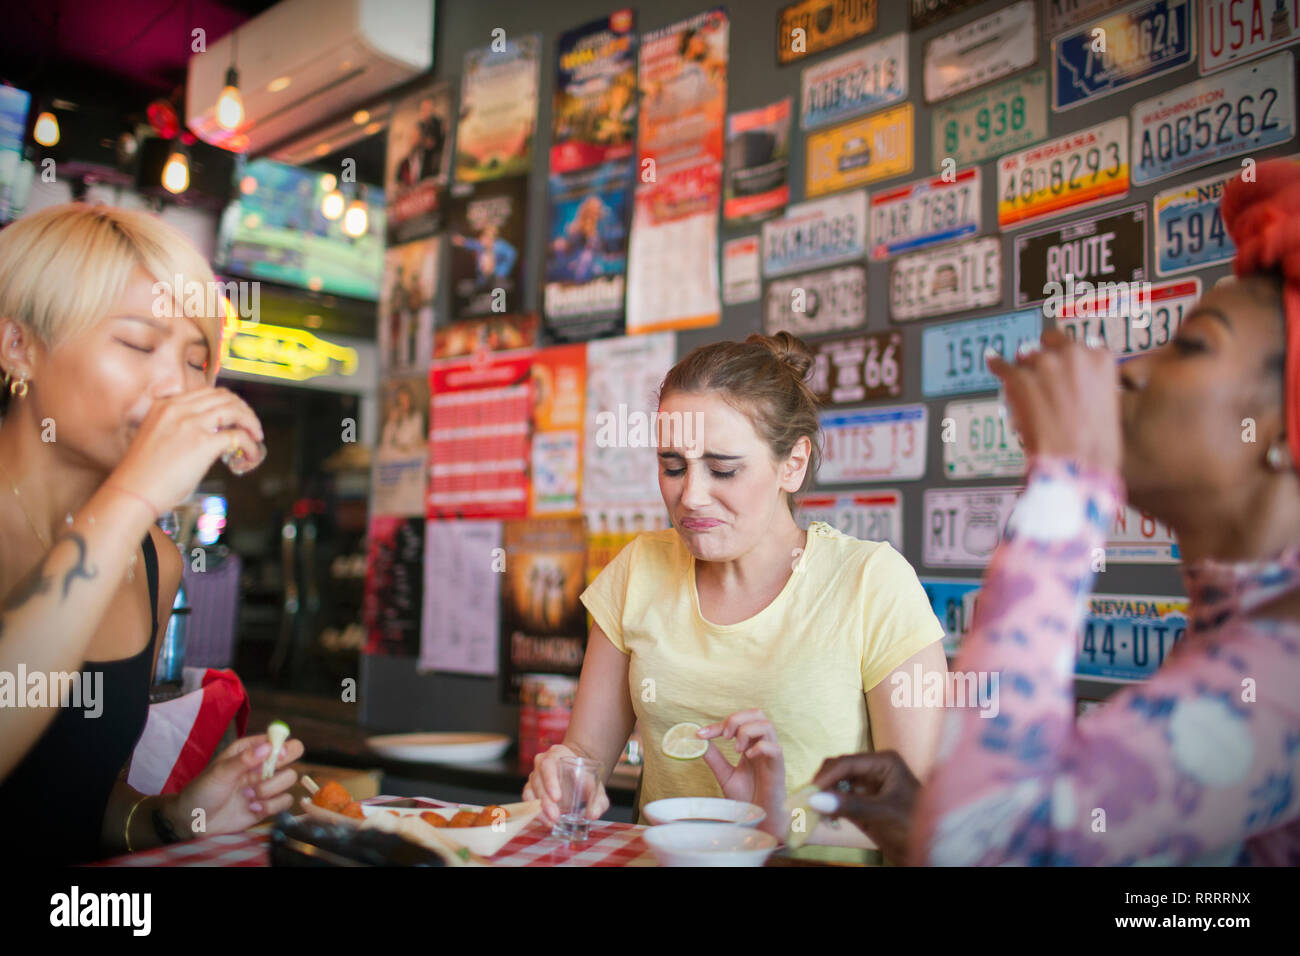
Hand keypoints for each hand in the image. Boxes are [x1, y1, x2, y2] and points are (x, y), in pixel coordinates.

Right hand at [110, 386, 266, 515]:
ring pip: (235, 410)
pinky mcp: (202, 444)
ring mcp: (191, 425)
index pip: (208, 392)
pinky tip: (249, 456)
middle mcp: (178, 409)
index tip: (235, 418)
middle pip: (225, 397)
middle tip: (251, 427)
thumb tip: (212, 433)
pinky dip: (250, 446)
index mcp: (165, 405)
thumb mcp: (158, 437)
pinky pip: (238, 437)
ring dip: (251, 423)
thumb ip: (180, 428)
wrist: (132, 492)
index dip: (228, 403)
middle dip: (244, 410)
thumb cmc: (143, 473)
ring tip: (256, 438)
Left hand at [169, 733, 303, 838]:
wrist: (194, 822)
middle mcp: (262, 764)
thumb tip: (268, 746)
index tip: (277, 756)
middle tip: (264, 776)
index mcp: (250, 749)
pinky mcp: (268, 804)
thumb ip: (244, 760)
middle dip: (281, 767)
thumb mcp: (220, 773)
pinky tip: (252, 808)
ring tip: (249, 796)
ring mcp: (267, 784)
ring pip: (290, 779)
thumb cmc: (202, 791)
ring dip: (271, 789)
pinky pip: (285, 801)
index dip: (282, 744)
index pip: (278, 738)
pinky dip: (271, 806)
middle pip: (293, 754)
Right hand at [523, 743, 608, 824]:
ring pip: (530, 791)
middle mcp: (542, 762)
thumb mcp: (596, 787)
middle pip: (538, 779)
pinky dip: (535, 812)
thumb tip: (593, 814)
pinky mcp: (531, 789)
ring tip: (551, 822)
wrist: (579, 779)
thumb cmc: (586, 780)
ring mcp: (535, 775)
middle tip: (555, 816)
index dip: (550, 781)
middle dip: (545, 800)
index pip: (548, 764)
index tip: (557, 798)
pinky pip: (527, 800)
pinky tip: (546, 821)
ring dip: (539, 808)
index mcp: (557, 753)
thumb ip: (598, 800)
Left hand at [698, 710, 785, 838]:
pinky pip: (775, 748)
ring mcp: (772, 756)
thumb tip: (698, 742)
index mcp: (751, 745)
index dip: (718, 725)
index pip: (738, 723)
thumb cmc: (747, 798)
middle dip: (737, 719)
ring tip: (736, 748)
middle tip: (724, 736)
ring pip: (767, 725)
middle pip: (757, 714)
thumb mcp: (725, 775)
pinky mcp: (779, 768)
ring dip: (747, 731)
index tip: (700, 733)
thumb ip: (714, 758)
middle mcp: (763, 746)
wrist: (759, 820)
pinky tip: (748, 757)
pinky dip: (760, 747)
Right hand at [810, 751, 919, 862]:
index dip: (826, 777)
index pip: (846, 763)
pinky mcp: (864, 803)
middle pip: (838, 770)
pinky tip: (828, 819)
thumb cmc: (915, 825)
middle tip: (807, 803)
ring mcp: (868, 786)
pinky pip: (840, 799)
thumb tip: (814, 800)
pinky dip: (831, 808)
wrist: (933, 849)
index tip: (809, 794)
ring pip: (836, 784)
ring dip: (825, 797)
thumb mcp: (883, 814)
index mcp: (883, 762)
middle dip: (823, 785)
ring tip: (816, 814)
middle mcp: (874, 769)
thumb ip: (849, 805)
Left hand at [986, 329, 1120, 473]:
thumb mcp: (1107, 403)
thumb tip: (1075, 380)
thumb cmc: (1094, 445)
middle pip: (1048, 345)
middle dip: (1043, 359)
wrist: (1075, 463)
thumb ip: (1091, 382)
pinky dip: (996, 364)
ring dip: (1024, 369)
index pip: (1076, 344)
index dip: (1064, 356)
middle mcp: (1073, 354)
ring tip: (1024, 388)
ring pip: (1025, 355)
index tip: (1059, 364)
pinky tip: (993, 362)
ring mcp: (1044, 364)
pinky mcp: (1019, 378)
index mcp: (1100, 359)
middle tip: (1040, 378)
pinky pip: (1000, 364)